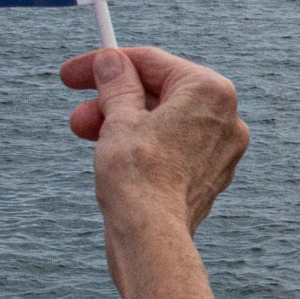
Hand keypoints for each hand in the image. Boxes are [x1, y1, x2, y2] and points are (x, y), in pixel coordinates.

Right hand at [61, 43, 247, 236]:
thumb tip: (111, 60)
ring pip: (162, 122)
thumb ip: (116, 83)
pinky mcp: (208, 176)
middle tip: (77, 111)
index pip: (152, 63)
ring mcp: (220, 150)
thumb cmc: (138, 176)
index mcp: (209, 91)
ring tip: (84, 132)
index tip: (74, 73)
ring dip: (120, 123)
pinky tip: (111, 153)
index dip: (106, 63)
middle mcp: (225, 118)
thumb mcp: (119, 117)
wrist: (152, 238)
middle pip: (158, 93)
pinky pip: (171, 147)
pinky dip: (142, 145)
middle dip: (111, 100)